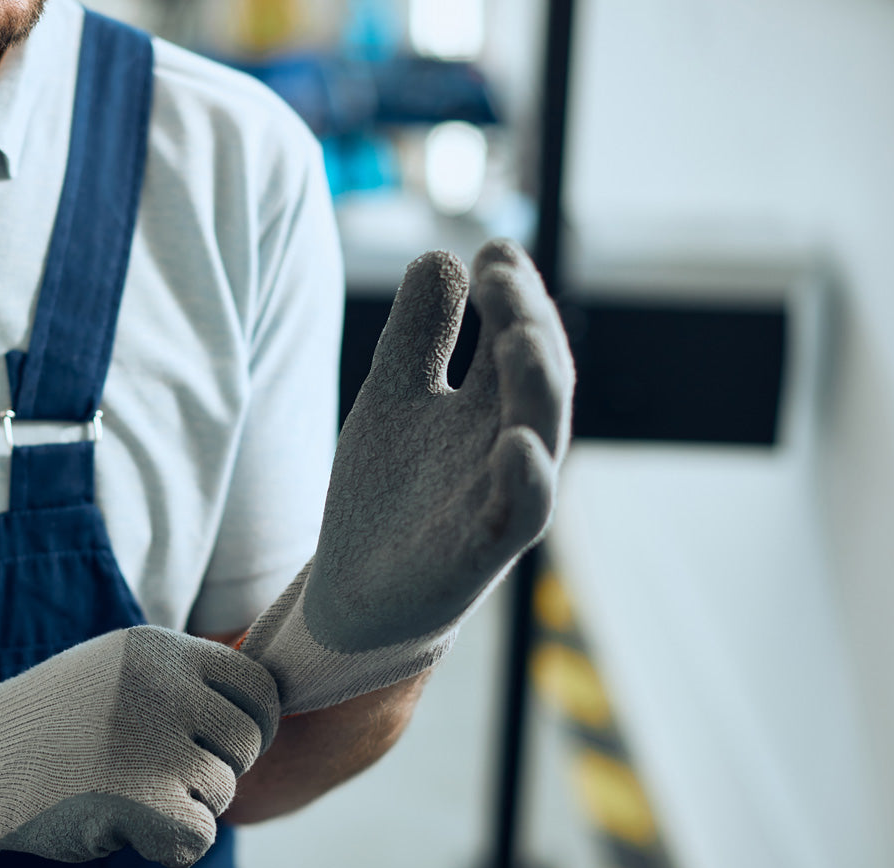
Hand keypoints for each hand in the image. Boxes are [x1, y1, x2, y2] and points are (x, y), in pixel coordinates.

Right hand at [0, 625, 278, 867]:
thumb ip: (186, 678)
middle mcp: (164, 688)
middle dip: (218, 767)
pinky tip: (131, 827)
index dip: (253, 724)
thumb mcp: (121, 668)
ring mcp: (152, 743)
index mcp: (162, 649)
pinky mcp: (138, 801)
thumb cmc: (56, 719)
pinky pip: (199, 836)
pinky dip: (173, 844)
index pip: (259, 687)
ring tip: (133, 792)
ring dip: (188, 805)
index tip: (222, 743)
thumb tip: (267, 705)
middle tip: (168, 775)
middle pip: (247, 742)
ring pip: (223, 790)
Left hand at [243, 240, 573, 712]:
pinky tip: (513, 443)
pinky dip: (524, 481)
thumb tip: (443, 254)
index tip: (491, 250)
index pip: (518, 334)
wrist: (353, 591)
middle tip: (502, 275)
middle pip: (539, 375)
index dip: (511, 291)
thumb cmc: (388, 491)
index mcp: (489, 404)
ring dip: (536, 385)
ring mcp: (497, 498)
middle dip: (527, 321)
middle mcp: (506, 444)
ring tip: (519, 337)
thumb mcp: (392, 394)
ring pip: (540, 436)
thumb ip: (418, 331)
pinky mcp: (478, 553)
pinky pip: (515, 516)